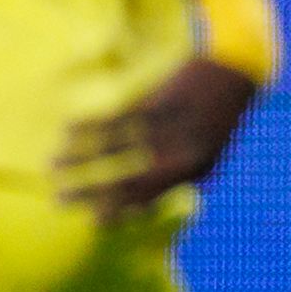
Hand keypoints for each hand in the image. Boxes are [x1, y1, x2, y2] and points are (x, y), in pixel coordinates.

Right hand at [60, 58, 260, 216]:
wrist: (238, 70)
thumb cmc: (220, 115)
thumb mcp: (210, 152)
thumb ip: (181, 174)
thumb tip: (148, 199)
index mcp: (196, 168)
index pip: (151, 196)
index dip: (120, 210)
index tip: (93, 221)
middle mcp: (183, 151)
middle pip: (129, 178)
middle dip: (91, 191)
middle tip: (58, 200)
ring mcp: (171, 126)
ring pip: (116, 147)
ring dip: (80, 157)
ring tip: (52, 166)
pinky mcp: (161, 100)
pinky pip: (120, 117)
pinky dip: (92, 124)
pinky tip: (68, 130)